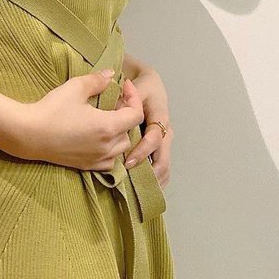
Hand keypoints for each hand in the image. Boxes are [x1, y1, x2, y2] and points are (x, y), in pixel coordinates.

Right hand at [16, 70, 145, 171]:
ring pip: (121, 148)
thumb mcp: (74, 88)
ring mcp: (97, 159)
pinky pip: (109, 161)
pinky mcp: (87, 167)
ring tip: (105, 120)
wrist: (28, 134)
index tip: (123, 87)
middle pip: (130, 131)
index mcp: (108, 126)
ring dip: (119, 133)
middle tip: (113, 102)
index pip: (136, 115)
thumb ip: (97, 80)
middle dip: (126, 115)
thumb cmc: (52, 109)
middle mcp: (107, 147)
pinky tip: (97, 138)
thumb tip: (111, 74)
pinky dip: (110, 150)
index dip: (134, 98)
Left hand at [123, 65, 172, 189]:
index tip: (128, 162)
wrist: (151, 86)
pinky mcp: (162, 148)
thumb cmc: (140, 87)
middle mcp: (167, 131)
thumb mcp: (134, 87)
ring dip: (153, 181)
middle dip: (149, 173)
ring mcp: (166, 142)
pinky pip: (163, 168)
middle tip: (132, 184)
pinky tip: (145, 191)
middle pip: (163, 158)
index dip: (142, 151)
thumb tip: (112, 112)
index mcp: (160, 116)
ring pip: (165, 167)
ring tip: (137, 193)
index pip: (154, 138)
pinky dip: (155, 181)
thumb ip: (124, 99)